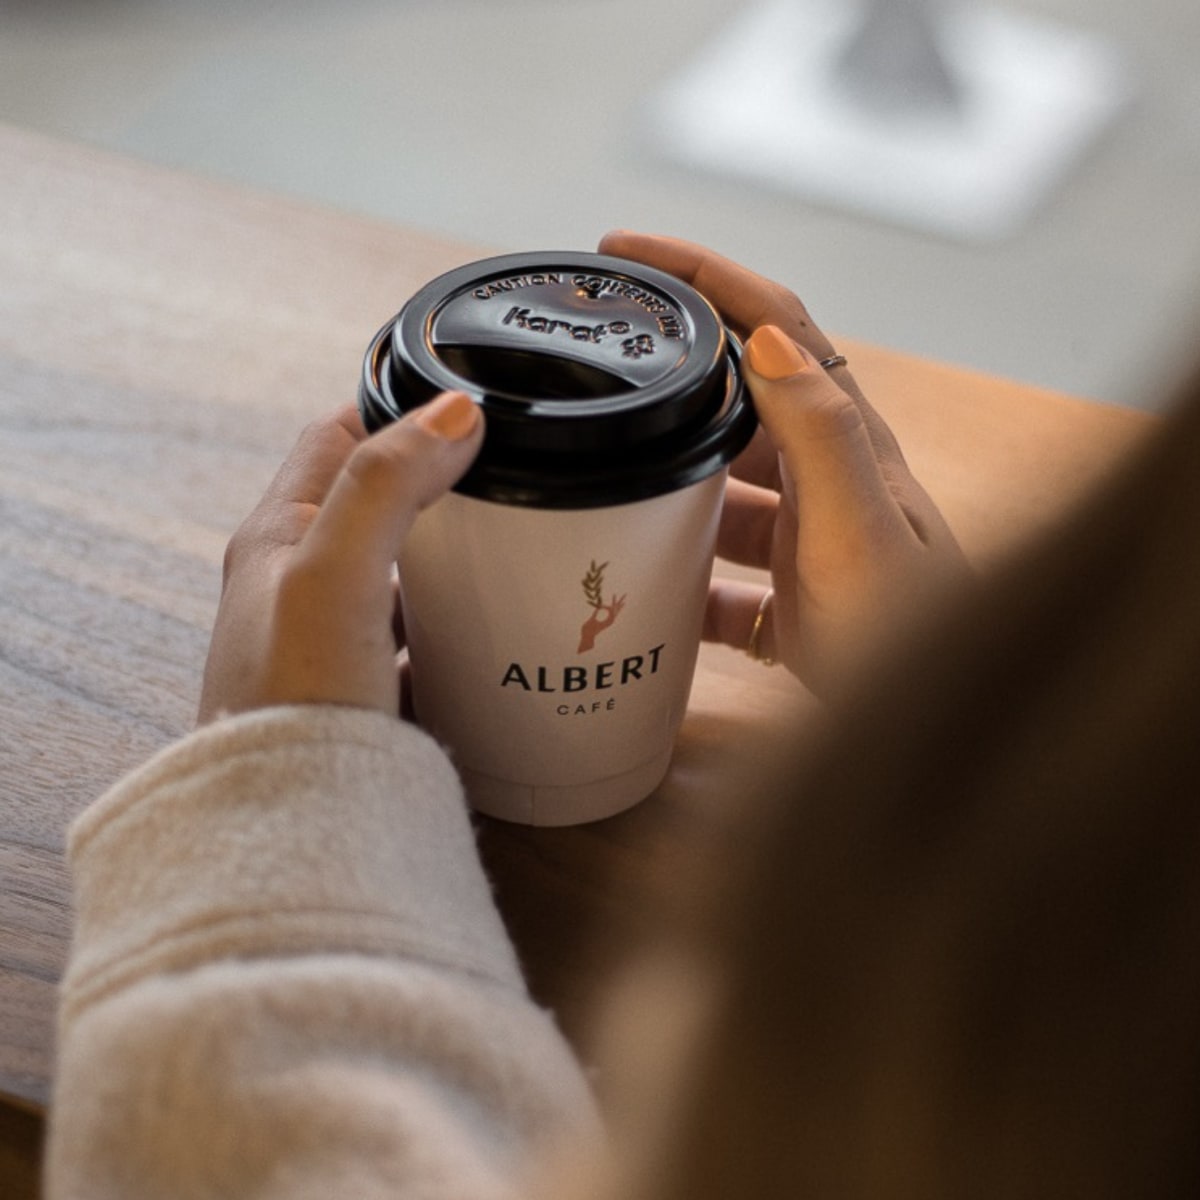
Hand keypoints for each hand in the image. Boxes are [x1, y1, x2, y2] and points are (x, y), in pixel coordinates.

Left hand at [197, 393, 483, 723]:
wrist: (290, 831)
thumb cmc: (293, 705)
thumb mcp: (333, 577)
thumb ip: (385, 487)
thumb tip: (453, 413)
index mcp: (276, 539)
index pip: (336, 439)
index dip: (395, 408)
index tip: (465, 404)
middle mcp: (298, 585)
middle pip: (376, 505)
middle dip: (440, 485)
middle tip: (508, 478)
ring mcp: (331, 641)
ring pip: (402, 574)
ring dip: (451, 560)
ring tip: (513, 550)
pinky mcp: (363, 690)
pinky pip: (417, 638)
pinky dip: (455, 626)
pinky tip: (494, 636)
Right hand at [598, 231, 967, 692]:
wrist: (938, 735)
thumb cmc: (910, 638)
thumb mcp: (861, 529)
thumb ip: (820, 434)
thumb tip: (762, 335)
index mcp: (844, 443)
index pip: (771, 323)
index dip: (702, 273)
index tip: (623, 251)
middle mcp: (824, 480)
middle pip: (734, 402)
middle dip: (667, 372)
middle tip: (593, 359)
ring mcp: (804, 540)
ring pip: (717, 491)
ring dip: (662, 480)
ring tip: (596, 479)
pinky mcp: (787, 600)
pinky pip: (716, 577)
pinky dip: (676, 580)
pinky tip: (639, 596)